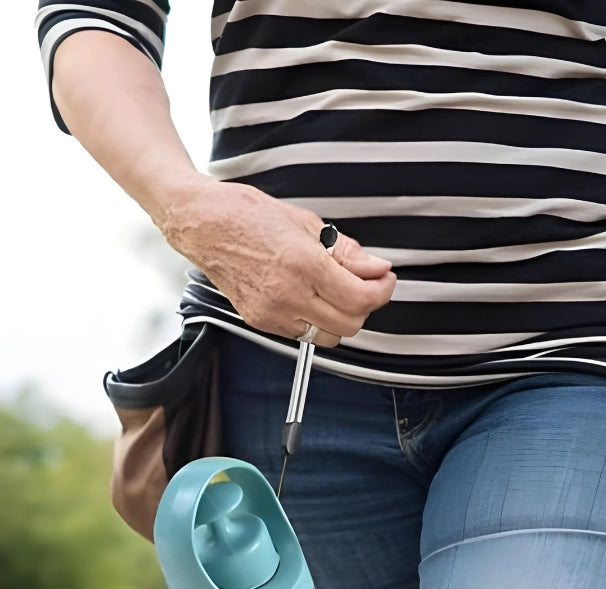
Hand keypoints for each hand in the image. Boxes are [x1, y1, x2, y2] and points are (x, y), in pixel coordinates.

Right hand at [157, 177, 395, 346]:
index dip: (382, 291)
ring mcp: (273, 313)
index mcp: (304, 265)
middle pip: (350, 324)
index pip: (361, 299)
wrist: (202, 224)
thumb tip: (377, 268)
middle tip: (366, 285)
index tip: (385, 280)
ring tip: (336, 293)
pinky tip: (311, 298)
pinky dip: (316, 322)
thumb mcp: (307, 224)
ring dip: (341, 319)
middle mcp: (288, 294)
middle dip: (365, 306)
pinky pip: (304, 335)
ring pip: (329, 336)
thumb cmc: (248, 215)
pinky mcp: (262, 322)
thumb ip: (347, 253)